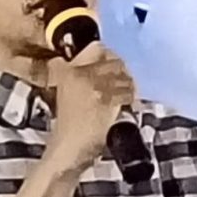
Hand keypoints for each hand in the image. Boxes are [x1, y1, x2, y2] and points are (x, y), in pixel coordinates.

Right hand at [41, 42, 136, 178]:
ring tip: (126, 93)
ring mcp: (93, 87)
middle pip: (114, 60)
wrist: (67, 147)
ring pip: (124, 76)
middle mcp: (79, 74)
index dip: (109, 55)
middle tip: (123, 82)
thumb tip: (105, 62)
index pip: (97, 48)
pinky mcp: (106, 100)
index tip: (114, 64)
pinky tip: (128, 104)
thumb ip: (77, 75)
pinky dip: (131, 98)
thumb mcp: (66, 92)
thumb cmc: (69, 124)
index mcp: (67, 71)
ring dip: (129, 85)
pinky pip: (127, 92)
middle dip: (123, 71)